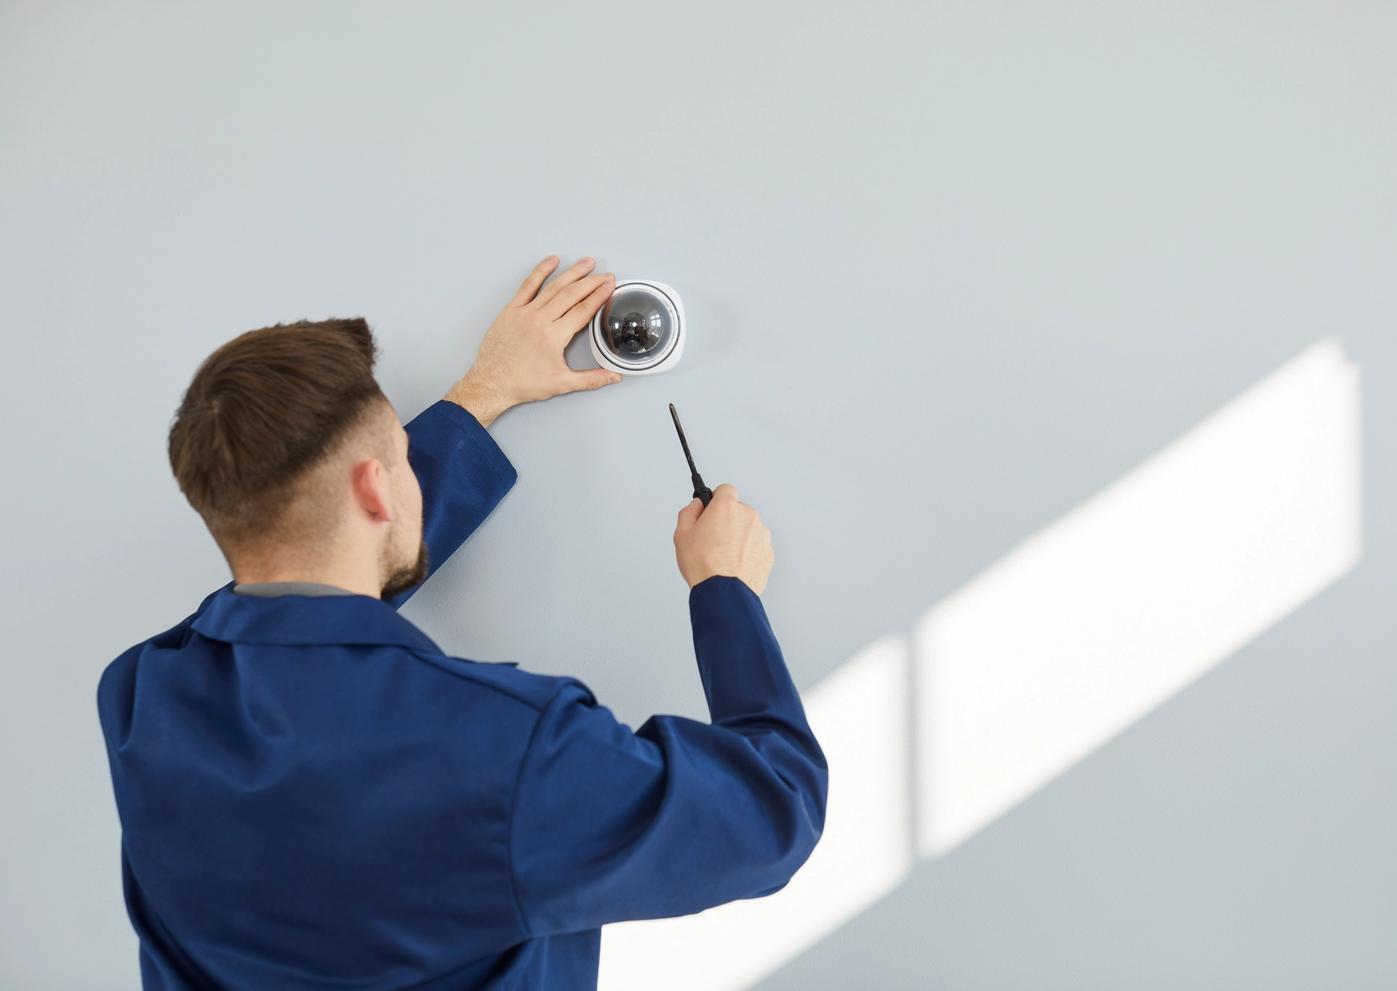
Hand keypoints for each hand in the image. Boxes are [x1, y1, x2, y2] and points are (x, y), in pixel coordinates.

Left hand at [445, 256, 619, 425]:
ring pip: (553, 287)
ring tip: (586, 263)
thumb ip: (591, 380)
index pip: (583, 310)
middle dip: (591, 282)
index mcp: (554, 337)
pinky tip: (551, 260)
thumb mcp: (562, 384)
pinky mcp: (511, 310)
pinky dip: (540, 271)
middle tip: (605, 275)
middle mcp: (540, 320)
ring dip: (572, 272)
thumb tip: (613, 377)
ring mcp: (525, 312)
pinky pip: (527, 285)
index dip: (599, 296)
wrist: (492, 383)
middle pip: (572, 294)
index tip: (610, 286)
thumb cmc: (523, 384)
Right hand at [673, 484, 774, 595]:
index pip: (725, 489)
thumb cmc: (704, 565)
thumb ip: (689, 512)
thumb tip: (696, 505)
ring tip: (724, 557)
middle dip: (727, 521)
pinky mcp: (768, 553)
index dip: (716, 500)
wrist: (724, 592)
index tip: (711, 509)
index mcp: (727, 507)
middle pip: (738, 510)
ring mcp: (762, 534)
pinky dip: (748, 553)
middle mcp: (749, 516)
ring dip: (739, 537)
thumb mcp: (682, 534)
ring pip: (749, 529)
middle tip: (713, 539)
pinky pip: (756, 547)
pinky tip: (734, 566)